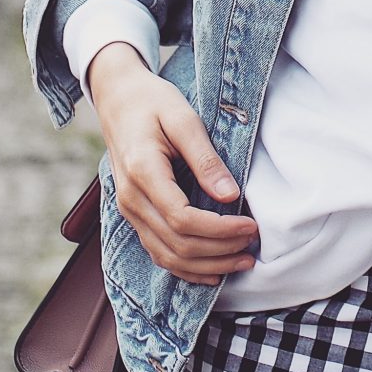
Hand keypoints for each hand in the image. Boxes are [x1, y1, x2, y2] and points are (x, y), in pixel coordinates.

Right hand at [86, 43, 259, 285]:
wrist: (118, 100)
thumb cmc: (153, 103)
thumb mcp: (183, 119)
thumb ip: (206, 159)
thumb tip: (231, 196)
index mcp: (143, 173)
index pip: (183, 219)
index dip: (220, 230)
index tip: (251, 226)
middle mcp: (131, 199)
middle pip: (177, 244)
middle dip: (220, 251)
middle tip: (253, 246)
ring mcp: (129, 211)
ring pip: (167, 256)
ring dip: (207, 265)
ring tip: (242, 261)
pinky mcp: (134, 215)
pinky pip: (158, 252)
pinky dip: (186, 267)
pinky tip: (212, 271)